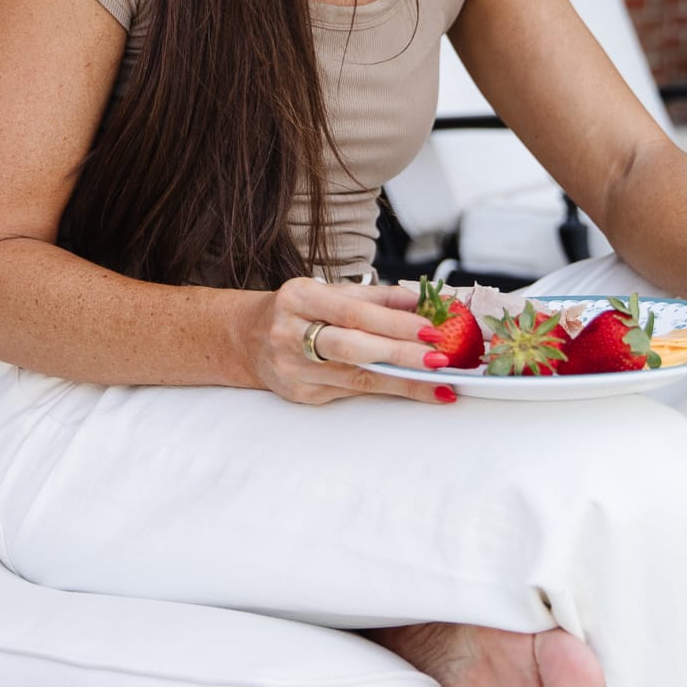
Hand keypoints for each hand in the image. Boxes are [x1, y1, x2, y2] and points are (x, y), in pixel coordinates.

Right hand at [244, 276, 460, 405]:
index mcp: (299, 297)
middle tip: (439, 358)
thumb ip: (375, 297)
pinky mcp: (300, 395)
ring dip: (402, 381)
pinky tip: (413, 390)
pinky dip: (385, 392)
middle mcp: (290, 333)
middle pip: (353, 348)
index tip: (429, 329)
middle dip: (401, 355)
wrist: (246, 338)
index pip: (354, 312)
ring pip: (356, 378)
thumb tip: (421, 300)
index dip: (394, 322)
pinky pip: (350, 392)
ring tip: (438, 382)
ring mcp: (292, 369)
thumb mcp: (328, 291)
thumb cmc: (298, 310)